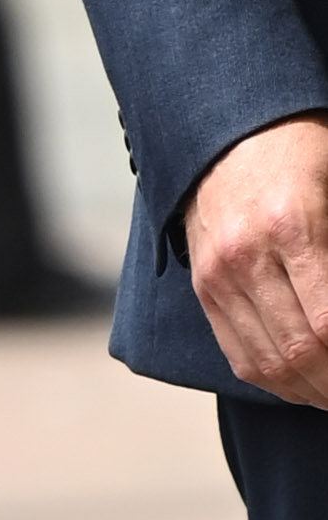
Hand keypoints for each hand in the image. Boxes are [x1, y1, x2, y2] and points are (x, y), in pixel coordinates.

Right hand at [185, 117, 327, 402]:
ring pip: (268, 363)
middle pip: (300, 351)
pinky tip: (302, 385)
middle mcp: (247, 256)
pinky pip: (237, 353)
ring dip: (310, 391)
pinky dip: (274, 380)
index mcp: (292, 227)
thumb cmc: (302, 151)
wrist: (228, 127)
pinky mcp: (205, 286)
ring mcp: (220, 275)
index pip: (327, 324)